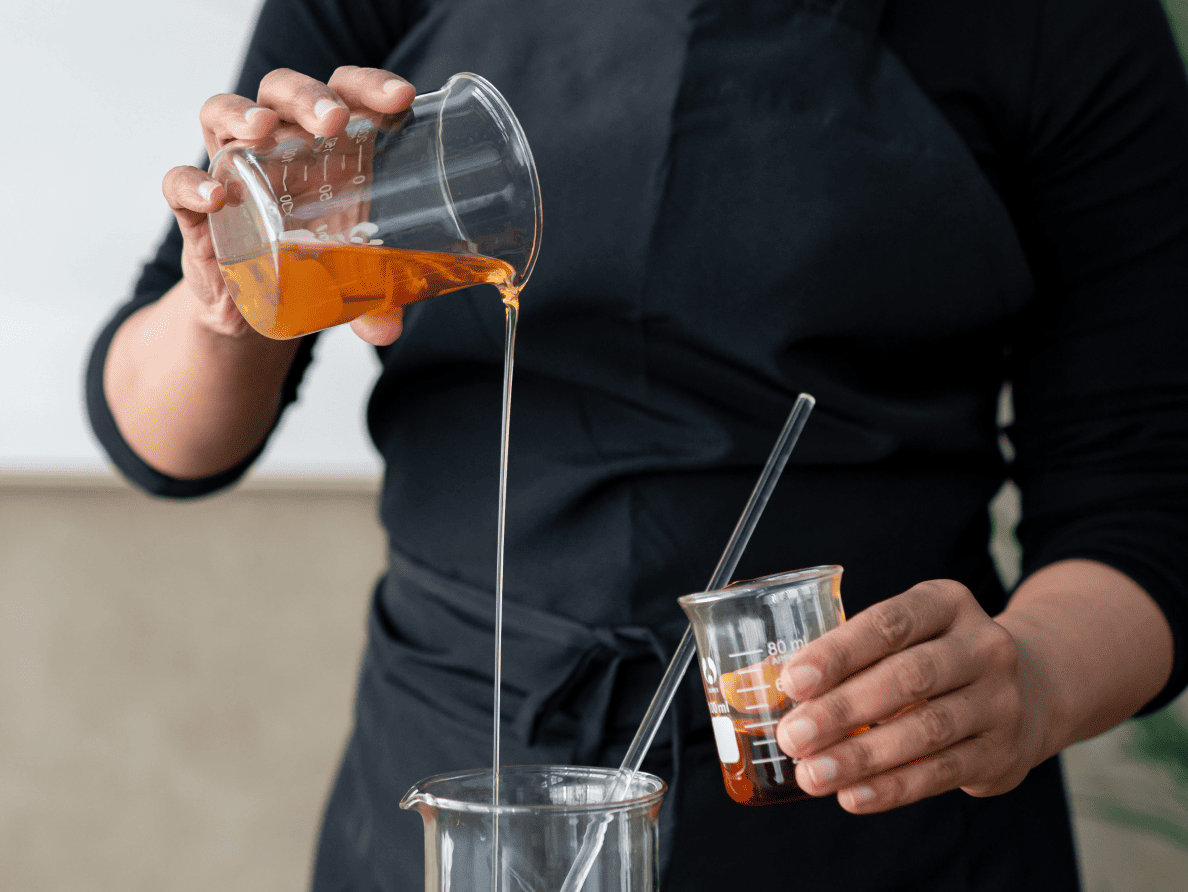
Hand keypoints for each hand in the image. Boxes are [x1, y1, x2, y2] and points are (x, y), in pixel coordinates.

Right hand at [161, 66, 415, 343]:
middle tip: (335, 120)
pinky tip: (216, 195)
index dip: (370, 86)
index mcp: (326, 147)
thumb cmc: (313, 264)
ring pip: (222, 114)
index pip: (344, 93)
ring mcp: (232, 170)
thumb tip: (387, 332)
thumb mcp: (353, 280)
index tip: (402, 99)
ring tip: (263, 128)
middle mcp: (276, 146)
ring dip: (242, 112)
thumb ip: (375, 302)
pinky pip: (179, 182)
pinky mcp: (198, 210)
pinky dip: (192, 182)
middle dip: (308, 96)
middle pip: (282, 92)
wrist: (256, 307)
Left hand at [774, 579, 1048, 812]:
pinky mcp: (1003, 753)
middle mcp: (984, 647)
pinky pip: (942, 773)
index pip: (889, 624)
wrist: (1031, 689)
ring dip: (861, 756)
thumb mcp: (910, 634)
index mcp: (947, 604)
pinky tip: (851, 796)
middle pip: (908, 678)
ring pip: (926, 731)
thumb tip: (783, 692)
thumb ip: (856, 654)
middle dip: (842, 710)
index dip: (837, 653)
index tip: (791, 682)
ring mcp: (1000, 702)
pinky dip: (892, 788)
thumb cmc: (937, 656)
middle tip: (792, 736)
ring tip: (812, 774)